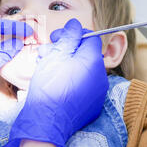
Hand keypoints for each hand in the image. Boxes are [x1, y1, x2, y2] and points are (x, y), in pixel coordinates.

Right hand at [3, 19, 108, 146]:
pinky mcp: (91, 105)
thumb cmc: (49, 87)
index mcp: (93, 61)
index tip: (56, 38)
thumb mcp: (55, 56)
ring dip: (65, 64)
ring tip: (46, 67)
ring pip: (82, 69)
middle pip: (84, 53)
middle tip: (46, 53)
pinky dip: (70, 80)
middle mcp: (100, 76)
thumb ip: (68, 37)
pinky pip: (82, 85)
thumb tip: (76, 24)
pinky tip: (54, 83)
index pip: (89, 37)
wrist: (47, 122)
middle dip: (64, 50)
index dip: (71, 34)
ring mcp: (97, 92)